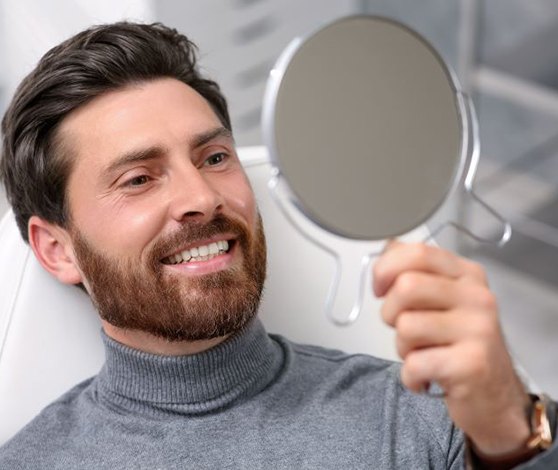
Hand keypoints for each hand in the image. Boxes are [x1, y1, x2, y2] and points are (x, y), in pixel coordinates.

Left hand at [373, 241, 530, 455]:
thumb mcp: (443, 299)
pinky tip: (427, 377)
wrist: (494, 396)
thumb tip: (387, 246)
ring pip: (406, 326)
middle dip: (390, 313)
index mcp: (466, 274)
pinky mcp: (472, 364)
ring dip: (402, 348)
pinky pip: (414, 363)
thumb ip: (415, 271)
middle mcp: (476, 297)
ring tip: (422, 354)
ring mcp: (478, 330)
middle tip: (406, 330)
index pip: (417, 253)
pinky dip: (410, 376)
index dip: (385, 269)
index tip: (380, 289)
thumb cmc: (460, 345)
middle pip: (407, 286)